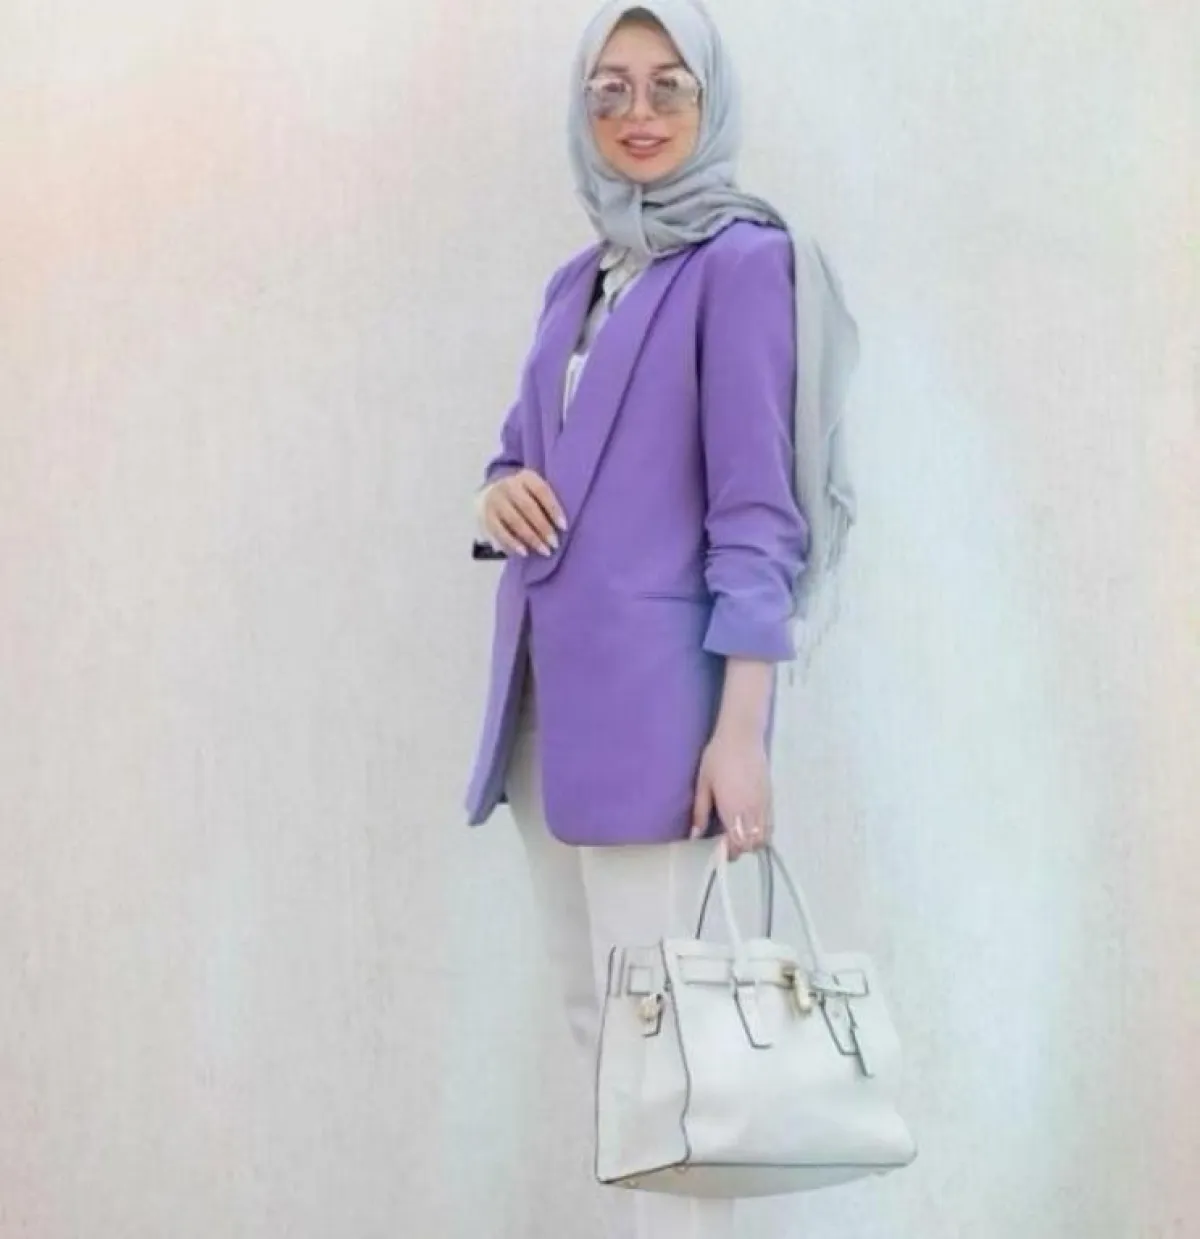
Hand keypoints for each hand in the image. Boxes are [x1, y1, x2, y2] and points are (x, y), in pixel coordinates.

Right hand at [481, 469, 567, 557]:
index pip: (542, 491)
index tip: (564, 527)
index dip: (553, 509)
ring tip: (544, 551)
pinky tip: (524, 552)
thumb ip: (546, 502)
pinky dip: (512, 543)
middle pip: (528, 507)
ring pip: (515, 521)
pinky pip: (500, 531)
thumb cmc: (523, 496)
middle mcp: (508, 485)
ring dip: (531, 538)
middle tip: (555, 544)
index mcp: (526, 477)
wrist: (490, 493)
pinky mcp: (486, 516)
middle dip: (543, 527)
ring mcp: (495, 500)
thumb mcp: (534, 491)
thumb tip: (561, 527)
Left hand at [689, 727, 772, 859]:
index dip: (729, 852)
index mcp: (733, 809)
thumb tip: (695, 835)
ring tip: (738, 834)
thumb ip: (700, 811)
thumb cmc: (718, 757)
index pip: (737, 843)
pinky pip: (770, 823)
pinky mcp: (770, 797)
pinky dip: (762, 831)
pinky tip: (749, 824)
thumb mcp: (703, 783)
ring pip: (764, 836)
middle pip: (752, 844)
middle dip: (740, 849)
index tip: (719, 849)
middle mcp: (751, 810)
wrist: (742, 736)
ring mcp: (764, 804)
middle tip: (726, 843)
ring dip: (752, 841)